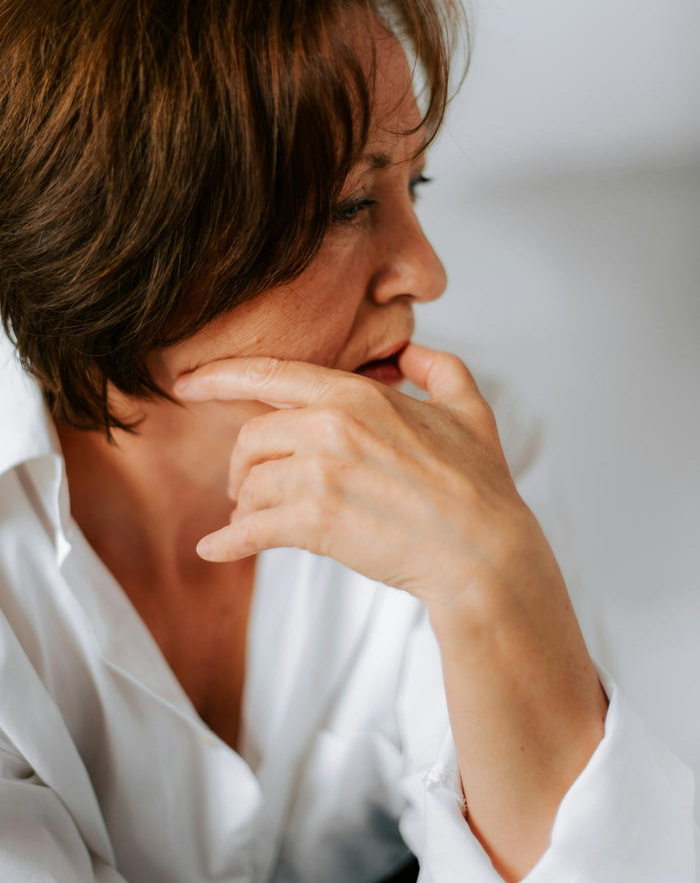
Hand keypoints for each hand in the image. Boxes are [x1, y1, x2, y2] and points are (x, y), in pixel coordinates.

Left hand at [175, 342, 607, 878]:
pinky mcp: (316, 524)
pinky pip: (250, 529)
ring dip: (248, 504)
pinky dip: (228, 541)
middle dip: (245, 465)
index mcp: (357, 395)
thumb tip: (411, 350)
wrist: (484, 552)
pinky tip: (216, 549)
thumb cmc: (480, 483)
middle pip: (251, 438)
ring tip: (264, 518)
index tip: (186, 383)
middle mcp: (331, 426)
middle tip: (254, 486)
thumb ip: (437, 367)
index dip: (220, 377)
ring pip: (251, 484)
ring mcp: (321, 475)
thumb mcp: (469, 407)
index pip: (271, 375)